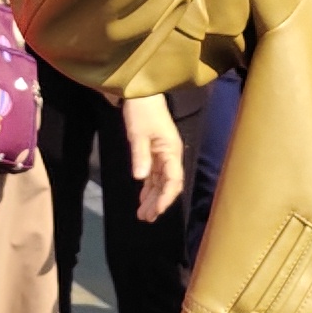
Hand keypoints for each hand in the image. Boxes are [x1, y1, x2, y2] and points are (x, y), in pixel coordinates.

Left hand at [123, 94, 186, 222]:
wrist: (141, 94)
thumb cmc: (141, 111)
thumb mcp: (138, 133)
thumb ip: (140, 156)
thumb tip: (141, 178)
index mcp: (171, 151)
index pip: (173, 180)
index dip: (166, 197)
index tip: (156, 211)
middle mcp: (170, 155)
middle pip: (168, 184)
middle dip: (158, 202)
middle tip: (146, 218)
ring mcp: (163, 154)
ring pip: (160, 181)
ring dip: (153, 197)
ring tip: (143, 214)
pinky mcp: (155, 152)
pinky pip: (154, 174)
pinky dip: (149, 187)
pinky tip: (143, 198)